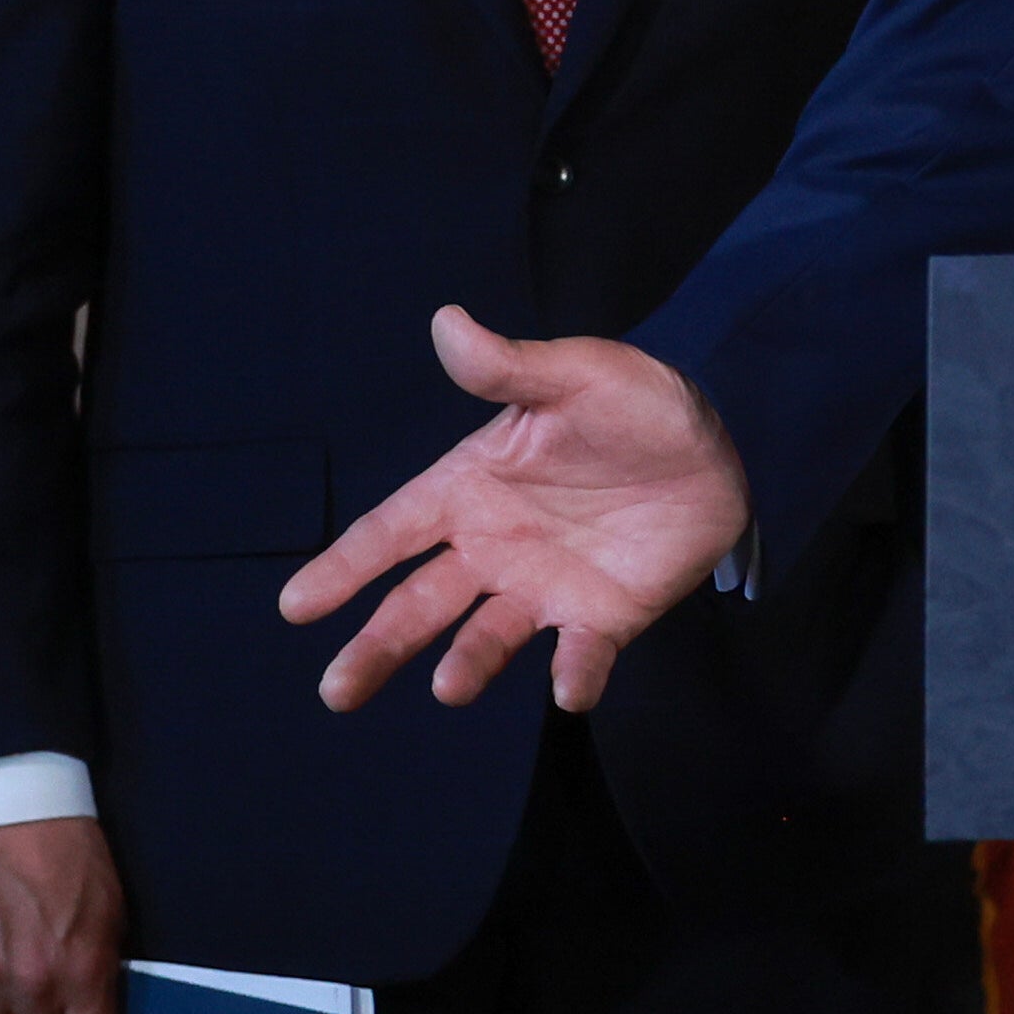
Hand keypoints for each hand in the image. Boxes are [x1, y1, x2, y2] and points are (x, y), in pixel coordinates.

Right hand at [281, 304, 748, 713]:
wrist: (719, 441)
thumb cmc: (632, 402)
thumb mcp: (572, 375)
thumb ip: (509, 367)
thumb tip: (448, 322)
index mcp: (469, 488)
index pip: (390, 533)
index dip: (343, 568)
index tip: (294, 607)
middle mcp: (493, 548)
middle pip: (419, 604)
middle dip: (377, 646)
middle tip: (338, 690)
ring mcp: (545, 587)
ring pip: (487, 637)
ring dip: (467, 665)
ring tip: (448, 687)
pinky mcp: (603, 616)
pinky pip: (583, 654)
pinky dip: (576, 673)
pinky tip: (569, 689)